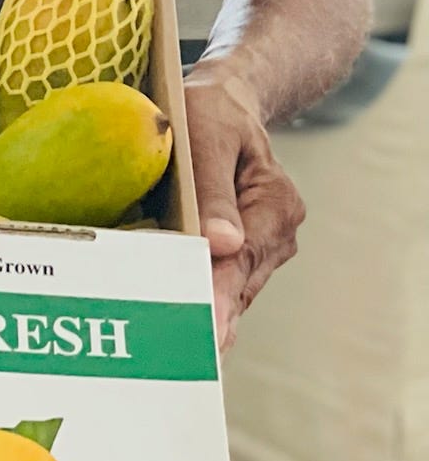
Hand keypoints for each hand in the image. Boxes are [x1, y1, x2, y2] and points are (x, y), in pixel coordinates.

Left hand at [183, 68, 304, 351]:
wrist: (226, 103)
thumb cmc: (209, 113)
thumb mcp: (206, 135)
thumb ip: (212, 188)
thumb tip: (224, 246)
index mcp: (275, 203)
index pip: (242, 256)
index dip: (221, 292)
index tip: (208, 327)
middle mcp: (277, 231)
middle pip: (239, 280)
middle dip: (215, 316)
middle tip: (192, 357)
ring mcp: (263, 244)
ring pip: (233, 286)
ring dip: (210, 315)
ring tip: (185, 355)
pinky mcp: (242, 249)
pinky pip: (224, 278)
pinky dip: (206, 298)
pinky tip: (185, 330)